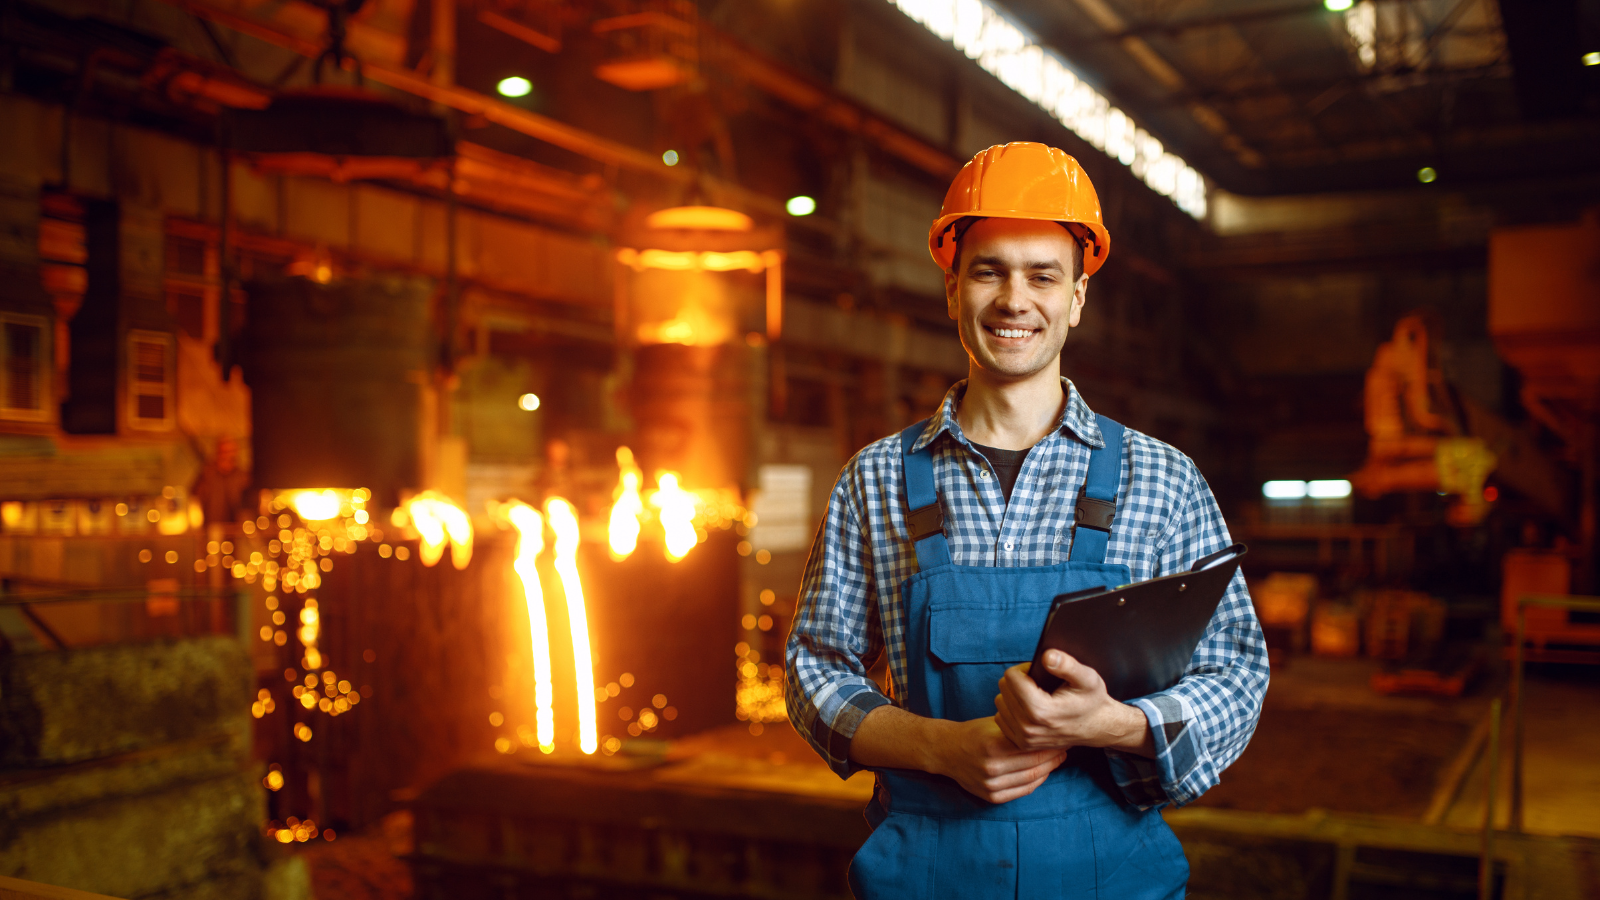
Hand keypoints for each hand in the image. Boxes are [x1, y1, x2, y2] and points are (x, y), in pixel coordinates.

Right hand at [927, 717, 1066, 803]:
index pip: (1033, 746)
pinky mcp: (991, 796)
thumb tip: (1049, 727)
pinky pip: (1023, 791)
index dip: (1051, 742)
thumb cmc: (974, 732)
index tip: (1062, 736)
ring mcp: (991, 785)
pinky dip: (1037, 781)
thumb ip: (1019, 729)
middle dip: (1054, 755)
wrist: (946, 750)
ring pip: (1032, 779)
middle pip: (1036, 764)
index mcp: (994, 745)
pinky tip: (1044, 771)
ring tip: (1058, 758)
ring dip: (1049, 768)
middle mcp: (992, 767)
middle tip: (1065, 746)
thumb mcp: (995, 723)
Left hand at [993, 650, 1153, 756]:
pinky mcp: (1022, 744)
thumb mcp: (1087, 678)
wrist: (1098, 727)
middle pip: (1004, 688)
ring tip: (1034, 695)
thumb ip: (1067, 665)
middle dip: (1018, 681)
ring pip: (1000, 702)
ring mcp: (1025, 738)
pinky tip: (1029, 708)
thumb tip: (1047, 656)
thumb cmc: (1092, 700)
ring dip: (1013, 695)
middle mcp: (1029, 727)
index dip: (1024, 669)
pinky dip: (1011, 710)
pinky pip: (1001, 718)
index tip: (1038, 672)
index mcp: (1041, 710)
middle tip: (1038, 684)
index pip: (1010, 677)